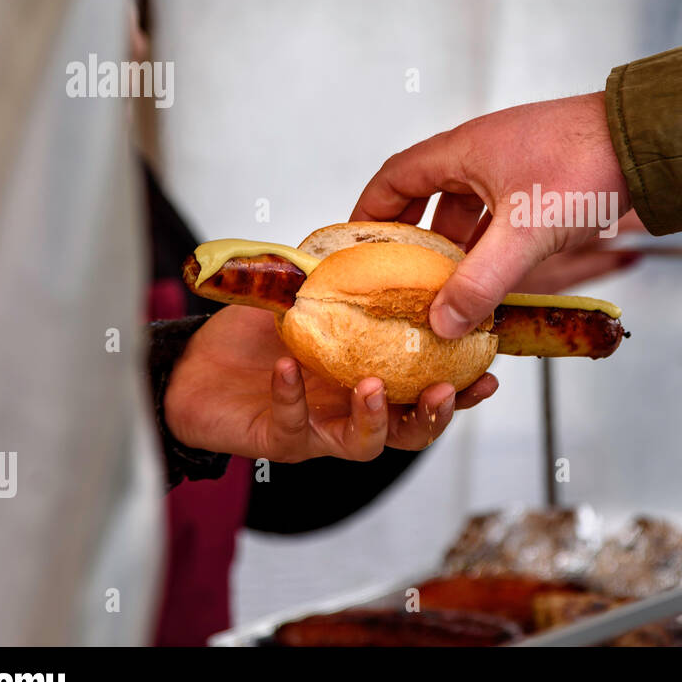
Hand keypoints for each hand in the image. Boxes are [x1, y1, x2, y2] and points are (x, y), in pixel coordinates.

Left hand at [163, 305, 497, 460]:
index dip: (461, 389)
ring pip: (363, 444)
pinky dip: (292, 396)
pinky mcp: (278, 439)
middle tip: (444, 391)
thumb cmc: (254, 338)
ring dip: (374, 418)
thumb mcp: (306, 299)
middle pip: (410, 432)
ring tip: (372, 386)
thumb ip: (341, 280)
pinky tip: (288, 368)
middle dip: (433, 416)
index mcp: (371, 378)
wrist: (195, 368)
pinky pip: (292, 425)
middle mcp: (351, 412)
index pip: (426, 391)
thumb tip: (373, 237)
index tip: (486, 370)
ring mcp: (318, 431)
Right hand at [352, 92, 632, 337]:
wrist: (650, 142)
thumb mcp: (525, 233)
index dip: (370, 211)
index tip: (354, 245)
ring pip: (469, 208)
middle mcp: (483, 153)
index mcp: (463, 151)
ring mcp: (515, 165)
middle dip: (414, 239)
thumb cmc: (585, 167)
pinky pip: (501, 215)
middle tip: (400, 278)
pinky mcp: (545, 179)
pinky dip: (491, 244)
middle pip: (429, 196)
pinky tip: (496, 276)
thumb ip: (481, 282)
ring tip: (446, 288)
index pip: (395, 178)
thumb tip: (442, 322)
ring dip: (456, 246)